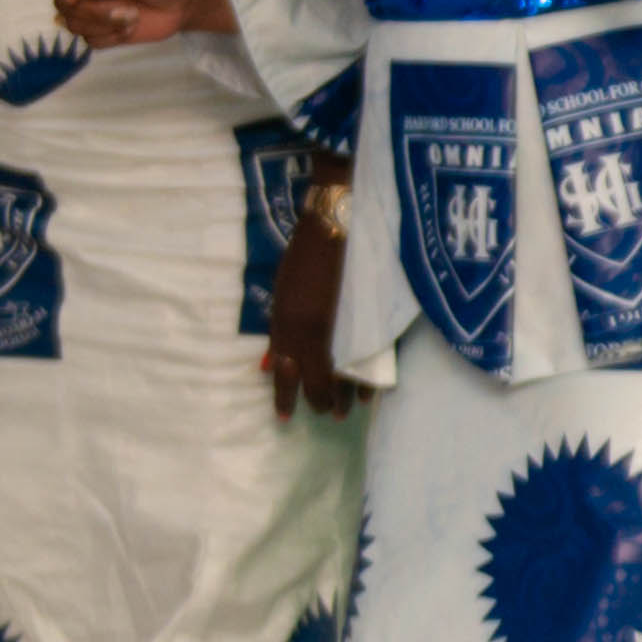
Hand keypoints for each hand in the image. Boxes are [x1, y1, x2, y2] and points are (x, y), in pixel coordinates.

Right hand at [51, 0, 235, 49]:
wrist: (181, 3)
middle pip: (62, 3)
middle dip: (94, 11)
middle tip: (127, 10)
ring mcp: (87, 8)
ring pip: (73, 25)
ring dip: (106, 25)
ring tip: (133, 15)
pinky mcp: (98, 30)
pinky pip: (90, 41)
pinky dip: (112, 37)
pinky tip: (131, 25)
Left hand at [263, 200, 353, 421]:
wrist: (336, 224)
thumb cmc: (302, 255)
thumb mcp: (281, 293)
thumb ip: (279, 330)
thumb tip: (273, 362)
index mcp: (288, 323)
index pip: (285, 373)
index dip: (284, 397)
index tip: (285, 416)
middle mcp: (313, 331)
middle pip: (316, 381)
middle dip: (320, 401)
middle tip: (327, 415)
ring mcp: (341, 326)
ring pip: (343, 376)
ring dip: (344, 398)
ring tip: (348, 412)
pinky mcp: (365, 319)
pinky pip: (367, 360)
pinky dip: (367, 381)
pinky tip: (368, 395)